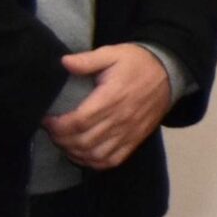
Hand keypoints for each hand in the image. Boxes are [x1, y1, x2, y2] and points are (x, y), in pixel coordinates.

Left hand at [42, 45, 172, 170]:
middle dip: (61, 140)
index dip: (58, 126)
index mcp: (112, 98)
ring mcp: (129, 133)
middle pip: (83, 142)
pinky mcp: (135, 140)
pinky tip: (83, 154)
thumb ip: (88, 60)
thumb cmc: (136, 63)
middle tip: (53, 131)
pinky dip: (94, 162)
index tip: (48, 119)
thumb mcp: (113, 54)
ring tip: (65, 142)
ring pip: (95, 155)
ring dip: (75, 153)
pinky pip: (112, 160)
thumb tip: (64, 62)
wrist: (169, 73)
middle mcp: (120, 119)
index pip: (79, 122)